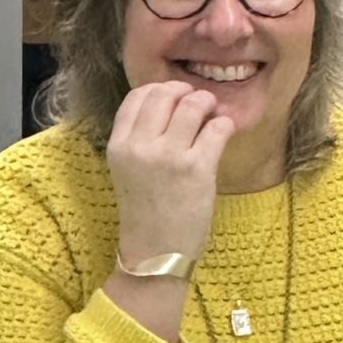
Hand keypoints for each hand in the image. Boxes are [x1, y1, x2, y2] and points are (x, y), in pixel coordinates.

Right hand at [107, 81, 231, 273]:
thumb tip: (172, 102)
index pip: (137, 96)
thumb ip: (139, 137)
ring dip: (208, 104)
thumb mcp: (127, 170)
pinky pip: (217, 128)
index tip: (174, 97)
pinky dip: (224, 125)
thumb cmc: (145, 211)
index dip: (160, 89)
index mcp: (119, 145)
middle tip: (199, 103)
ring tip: (213, 115)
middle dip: (186, 92)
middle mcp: (140, 146)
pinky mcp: (197, 168)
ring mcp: (169, 156)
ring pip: (193, 105)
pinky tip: (223, 132)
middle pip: (165, 94)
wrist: (154, 253)